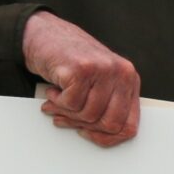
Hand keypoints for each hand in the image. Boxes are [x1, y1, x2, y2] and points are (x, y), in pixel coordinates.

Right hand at [22, 11, 139, 146]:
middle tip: (67, 118)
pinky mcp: (82, 69)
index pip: (129, 126)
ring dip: (67, 112)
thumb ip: (106, 106)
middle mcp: (121, 72)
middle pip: (110, 124)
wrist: (44, 35)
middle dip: (84, 125)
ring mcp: (103, 69)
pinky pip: (71, 104)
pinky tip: (53, 89)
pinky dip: (57, 101)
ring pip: (89, 115)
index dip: (107, 138)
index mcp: (129, 79)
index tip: (89, 134)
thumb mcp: (98, 83)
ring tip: (58, 100)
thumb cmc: (70, 61)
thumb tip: (105, 137)